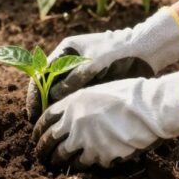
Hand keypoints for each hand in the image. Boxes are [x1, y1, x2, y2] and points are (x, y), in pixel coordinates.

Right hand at [26, 7, 178, 119]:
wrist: (145, 49)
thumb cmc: (117, 52)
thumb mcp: (93, 64)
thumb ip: (72, 79)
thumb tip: (52, 97)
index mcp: (65, 52)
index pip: (41, 73)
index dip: (34, 94)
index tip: (32, 113)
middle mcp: (69, 62)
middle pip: (48, 85)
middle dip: (42, 104)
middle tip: (39, 125)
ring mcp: (80, 73)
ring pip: (61, 94)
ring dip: (55, 109)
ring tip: (52, 128)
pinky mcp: (92, 83)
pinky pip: (75, 98)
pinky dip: (70, 109)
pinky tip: (69, 123)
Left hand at [31, 67, 178, 167]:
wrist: (147, 108)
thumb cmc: (127, 94)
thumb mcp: (95, 91)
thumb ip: (78, 104)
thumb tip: (68, 115)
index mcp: (70, 103)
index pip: (45, 119)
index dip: (38, 130)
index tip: (36, 136)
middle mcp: (73, 122)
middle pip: (49, 140)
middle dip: (42, 150)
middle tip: (40, 156)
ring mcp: (84, 140)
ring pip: (63, 156)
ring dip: (58, 161)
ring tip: (56, 164)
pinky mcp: (99, 155)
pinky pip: (86, 164)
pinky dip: (83, 166)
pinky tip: (81, 167)